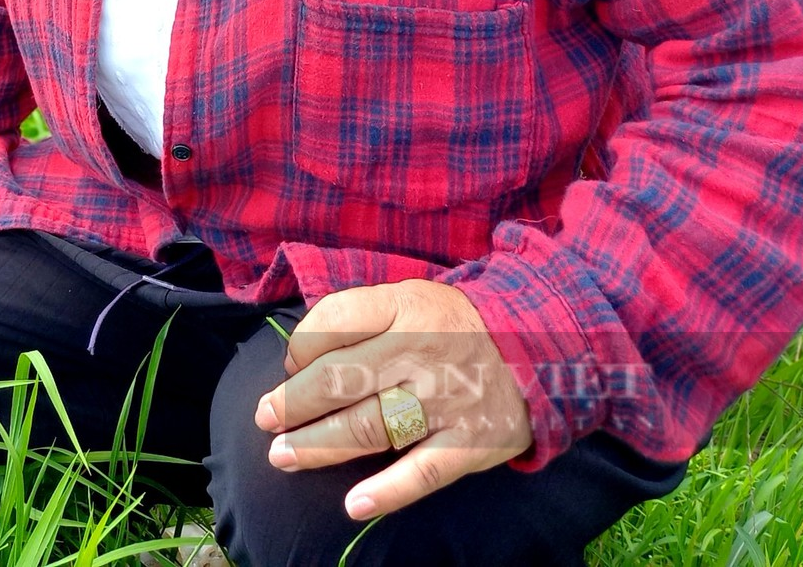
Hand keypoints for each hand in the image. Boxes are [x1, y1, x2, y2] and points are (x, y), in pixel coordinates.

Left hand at [252, 280, 532, 520]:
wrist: (537, 351)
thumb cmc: (450, 327)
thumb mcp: (409, 298)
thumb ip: (356, 317)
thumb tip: (296, 358)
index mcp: (404, 308)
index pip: (333, 322)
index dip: (299, 347)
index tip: (288, 366)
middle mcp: (421, 352)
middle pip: (339, 380)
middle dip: (292, 403)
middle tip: (265, 420)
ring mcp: (445, 400)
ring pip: (369, 427)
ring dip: (318, 445)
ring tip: (283, 455)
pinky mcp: (469, 443)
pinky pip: (423, 472)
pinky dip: (388, 491)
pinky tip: (355, 504)